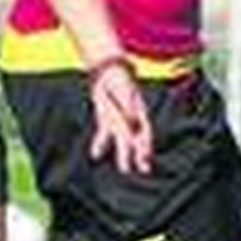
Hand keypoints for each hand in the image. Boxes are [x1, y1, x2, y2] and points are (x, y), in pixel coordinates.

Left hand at [87, 59, 152, 174]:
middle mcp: (131, 118)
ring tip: (125, 170)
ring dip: (124, 154)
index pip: (144, 131)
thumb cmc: (119, 79)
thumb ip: (128, 105)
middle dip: (139, 155)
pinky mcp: (107, 120)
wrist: (108, 71)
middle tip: (144, 169)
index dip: (145, 144)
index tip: (145, 156)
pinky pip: (104, 134)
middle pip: (135, 139)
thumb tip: (133, 118)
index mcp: (138, 112)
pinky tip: (95, 155)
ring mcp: (119, 120)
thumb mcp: (124, 90)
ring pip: (122, 140)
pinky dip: (100, 143)